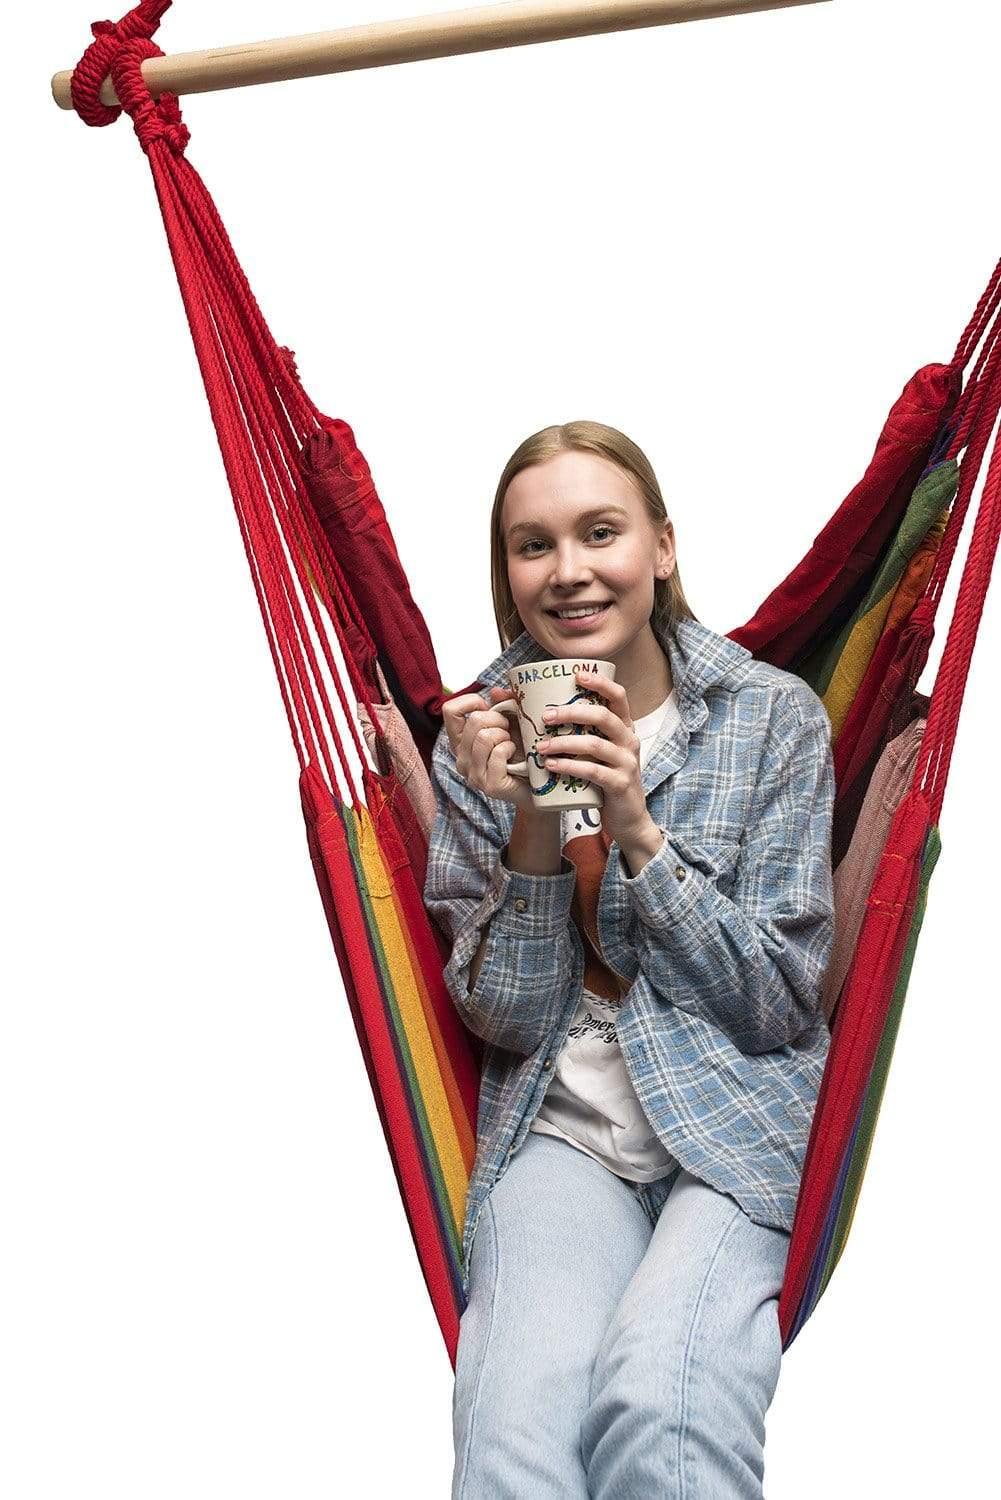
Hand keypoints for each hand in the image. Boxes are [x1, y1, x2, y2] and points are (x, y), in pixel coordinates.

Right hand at [441, 685, 535, 812]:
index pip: (450, 711)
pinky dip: (511, 748)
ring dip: (505, 736)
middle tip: (509, 730)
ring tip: (512, 743)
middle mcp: (461, 758)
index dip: (470, 702)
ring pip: (484, 737)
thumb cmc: (523, 753)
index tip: (488, 707)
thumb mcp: (513, 724)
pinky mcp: (490, 786)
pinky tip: (516, 755)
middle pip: (474, 721)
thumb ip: (504, 705)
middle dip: (498, 720)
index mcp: (461, 741)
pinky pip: (498, 753)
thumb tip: (495, 691)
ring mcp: (473, 774)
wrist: (539, 785)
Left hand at [534, 668, 662, 858]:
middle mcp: (629, 740)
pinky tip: (551, 766)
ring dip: (564, 743)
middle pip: (604, 716)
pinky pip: (593, 771)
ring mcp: (627, 762)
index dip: (600, 682)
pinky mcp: (620, 784)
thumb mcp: (595, 752)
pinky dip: (569, 767)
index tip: (576, 674)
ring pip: (595, 744)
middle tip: (545, 716)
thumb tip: (540, 709)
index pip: (618, 696)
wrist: (627, 818)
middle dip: (572, 712)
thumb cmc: (604, 778)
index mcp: (624, 727)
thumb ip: (577, 732)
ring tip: (540, 747)